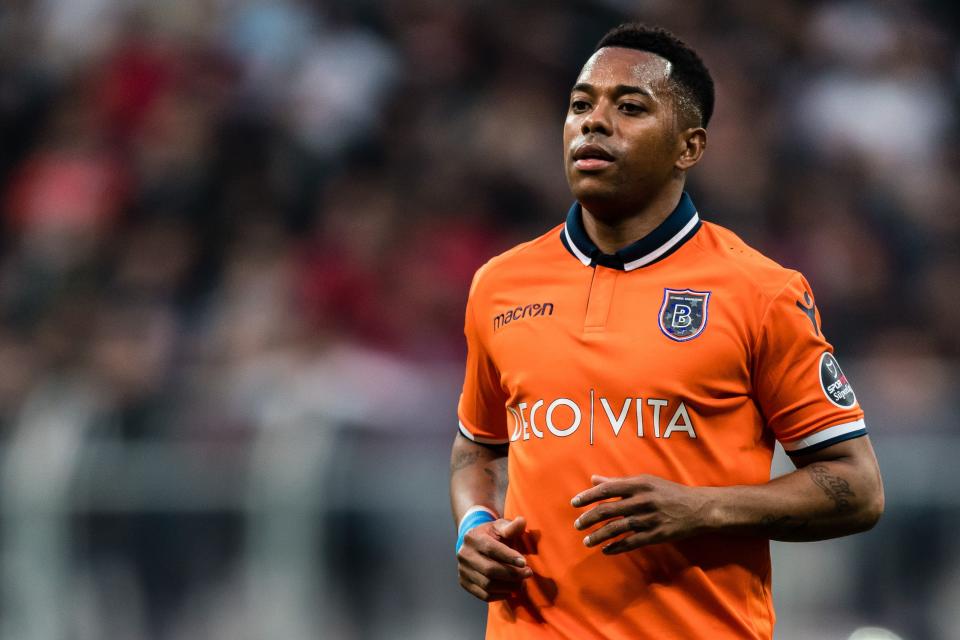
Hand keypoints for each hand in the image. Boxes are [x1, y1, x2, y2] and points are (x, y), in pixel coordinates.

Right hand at [457, 516, 533, 601]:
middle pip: (490, 570)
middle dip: (512, 574)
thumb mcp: (501, 526)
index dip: (509, 557)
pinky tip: (510, 590)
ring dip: (508, 587)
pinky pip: (483, 595)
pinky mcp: (464, 583)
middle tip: (528, 574)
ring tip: (521, 583)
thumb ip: (511, 526)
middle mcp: (464, 554)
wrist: (474, 544)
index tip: (525, 563)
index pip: (492, 549)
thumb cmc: (492, 535)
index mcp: (473, 537)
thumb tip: (522, 522)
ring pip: (487, 585)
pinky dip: (499, 595)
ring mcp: (462, 570)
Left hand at [571, 474, 713, 553]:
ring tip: (587, 541)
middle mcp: (642, 500)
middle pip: (609, 510)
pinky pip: (631, 542)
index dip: (588, 496)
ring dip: (599, 536)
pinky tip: (605, 550)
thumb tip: (594, 479)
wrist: (699, 508)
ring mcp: (649, 519)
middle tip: (577, 525)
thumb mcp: (645, 481)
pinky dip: (616, 547)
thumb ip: (618, 482)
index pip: (607, 490)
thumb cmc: (668, 492)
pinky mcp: (656, 535)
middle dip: (589, 518)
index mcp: (638, 484)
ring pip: (617, 528)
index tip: (574, 503)